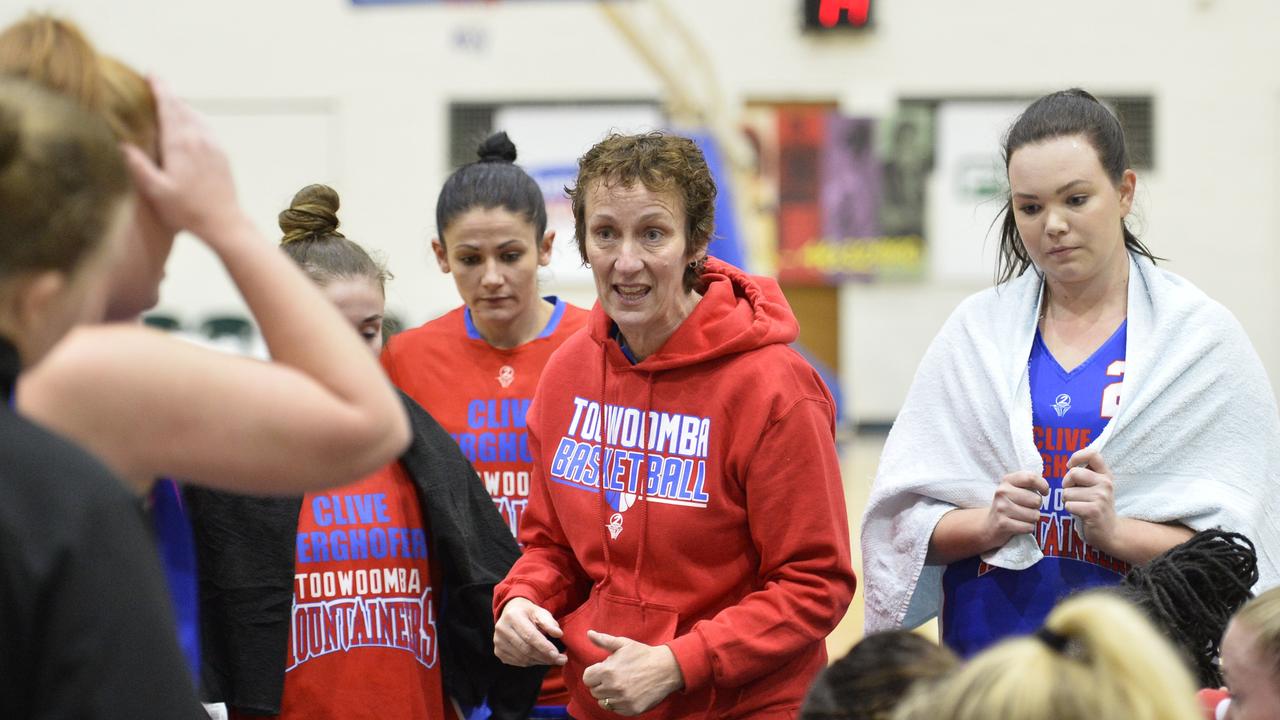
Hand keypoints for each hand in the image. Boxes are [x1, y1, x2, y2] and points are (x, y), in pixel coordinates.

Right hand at [121, 78, 244, 241]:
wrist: (224, 223)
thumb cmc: (187, 211)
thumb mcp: (156, 191)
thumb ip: (138, 165)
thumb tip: (120, 142)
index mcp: (181, 143)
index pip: (169, 106)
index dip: (159, 87)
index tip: (151, 72)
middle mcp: (200, 138)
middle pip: (182, 107)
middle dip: (167, 94)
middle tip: (153, 84)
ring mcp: (214, 145)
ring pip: (195, 116)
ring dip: (180, 107)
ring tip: (166, 103)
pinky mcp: (222, 154)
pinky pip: (206, 128)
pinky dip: (193, 120)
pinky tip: (186, 126)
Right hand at [493, 597, 566, 666]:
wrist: (511, 613)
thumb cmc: (528, 613)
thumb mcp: (540, 613)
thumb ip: (549, 623)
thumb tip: (558, 634)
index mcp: (513, 616)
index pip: (530, 636)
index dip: (544, 647)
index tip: (557, 654)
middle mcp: (502, 629)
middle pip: (526, 649)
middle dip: (545, 657)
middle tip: (560, 659)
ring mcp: (498, 641)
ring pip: (522, 658)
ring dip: (540, 661)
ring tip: (552, 659)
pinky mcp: (498, 651)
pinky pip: (517, 662)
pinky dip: (531, 662)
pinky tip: (539, 658)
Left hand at [582, 630, 683, 715]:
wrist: (666, 669)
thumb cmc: (643, 655)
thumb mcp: (623, 644)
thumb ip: (603, 640)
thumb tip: (589, 633)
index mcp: (608, 671)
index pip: (587, 679)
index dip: (594, 674)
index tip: (603, 671)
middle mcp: (613, 687)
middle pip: (594, 691)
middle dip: (601, 684)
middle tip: (613, 678)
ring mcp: (623, 700)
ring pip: (603, 702)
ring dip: (608, 694)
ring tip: (620, 685)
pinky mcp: (631, 710)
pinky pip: (615, 709)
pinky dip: (618, 703)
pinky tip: (627, 693)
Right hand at [986, 470, 1048, 544]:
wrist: (989, 526)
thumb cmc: (1009, 506)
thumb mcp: (1015, 490)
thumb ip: (1029, 485)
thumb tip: (1046, 489)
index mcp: (1007, 480)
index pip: (1031, 478)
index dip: (1043, 485)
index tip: (1044, 492)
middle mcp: (1003, 492)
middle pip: (1036, 500)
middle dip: (1037, 507)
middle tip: (1027, 509)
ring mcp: (1001, 508)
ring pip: (1034, 515)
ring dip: (1032, 519)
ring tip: (1022, 518)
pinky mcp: (1002, 523)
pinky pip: (1028, 527)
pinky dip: (1027, 529)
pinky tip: (1018, 526)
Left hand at [1063, 447, 1117, 548]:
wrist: (1110, 531)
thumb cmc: (1096, 506)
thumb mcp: (1097, 487)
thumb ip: (1087, 474)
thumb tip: (1069, 464)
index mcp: (1105, 475)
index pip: (1093, 454)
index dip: (1077, 457)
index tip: (1071, 466)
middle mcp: (1105, 483)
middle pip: (1073, 473)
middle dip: (1066, 484)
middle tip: (1075, 494)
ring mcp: (1101, 497)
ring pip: (1067, 492)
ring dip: (1068, 500)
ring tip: (1080, 505)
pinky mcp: (1094, 510)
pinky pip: (1069, 505)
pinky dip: (1070, 510)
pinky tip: (1081, 513)